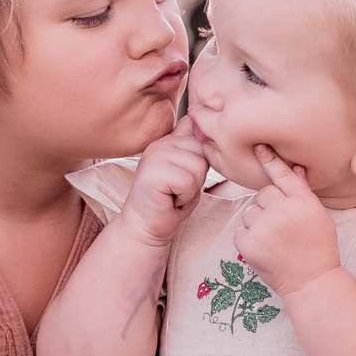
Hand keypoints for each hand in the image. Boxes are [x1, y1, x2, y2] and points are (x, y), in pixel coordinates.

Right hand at [117, 116, 210, 246]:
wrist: (145, 227)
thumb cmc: (170, 203)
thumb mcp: (188, 172)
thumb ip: (195, 152)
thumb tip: (210, 132)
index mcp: (168, 140)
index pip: (196, 127)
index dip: (201, 151)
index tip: (188, 173)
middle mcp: (160, 143)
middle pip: (203, 149)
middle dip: (199, 174)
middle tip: (180, 188)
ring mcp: (155, 156)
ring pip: (198, 165)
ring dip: (192, 187)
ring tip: (175, 194)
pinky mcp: (153, 173)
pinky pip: (187, 181)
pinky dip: (185, 196)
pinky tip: (170, 200)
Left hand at [234, 146, 340, 293]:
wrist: (311, 281)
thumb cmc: (318, 247)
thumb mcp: (318, 216)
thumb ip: (302, 192)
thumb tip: (295, 168)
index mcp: (303, 202)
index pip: (283, 175)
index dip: (270, 160)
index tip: (259, 147)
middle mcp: (283, 210)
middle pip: (263, 194)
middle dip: (269, 206)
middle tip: (282, 226)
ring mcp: (263, 227)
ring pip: (250, 212)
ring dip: (258, 223)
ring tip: (275, 241)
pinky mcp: (248, 243)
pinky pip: (241, 231)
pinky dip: (249, 239)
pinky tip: (265, 250)